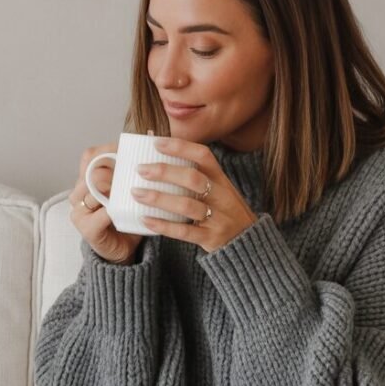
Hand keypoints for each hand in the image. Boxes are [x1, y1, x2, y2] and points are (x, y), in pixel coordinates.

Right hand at [69, 144, 144, 264]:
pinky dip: (113, 212)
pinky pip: (100, 214)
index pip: (91, 155)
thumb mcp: (132, 186)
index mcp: (87, 178)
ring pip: (93, 190)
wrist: (125, 248)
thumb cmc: (129, 215)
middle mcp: (79, 192)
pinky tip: (123, 212)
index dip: (110, 151)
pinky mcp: (85, 228)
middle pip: (93, 171)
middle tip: (135, 180)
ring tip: (131, 195)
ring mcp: (79, 210)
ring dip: (114, 191)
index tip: (130, 156)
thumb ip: (136, 164)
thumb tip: (152, 132)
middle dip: (114, 172)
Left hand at [130, 137, 258, 253]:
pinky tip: (146, 220)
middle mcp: (221, 195)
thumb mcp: (218, 189)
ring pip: (187, 205)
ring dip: (159, 198)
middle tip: (141, 170)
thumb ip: (195, 175)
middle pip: (193, 179)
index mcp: (221, 179)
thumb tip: (161, 155)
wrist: (247, 242)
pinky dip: (163, 225)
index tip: (157, 143)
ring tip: (137, 194)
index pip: (203, 156)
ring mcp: (217, 217)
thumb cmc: (224, 211)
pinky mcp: (210, 237)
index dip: (181, 147)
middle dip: (165, 172)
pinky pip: (184, 232)